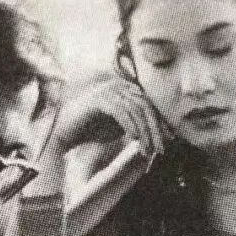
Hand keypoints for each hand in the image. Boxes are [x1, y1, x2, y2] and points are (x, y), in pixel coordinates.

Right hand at [47, 74, 166, 161]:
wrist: (66, 132)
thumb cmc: (93, 130)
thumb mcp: (121, 127)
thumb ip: (138, 125)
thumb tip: (160, 135)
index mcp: (126, 90)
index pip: (149, 105)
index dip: (161, 122)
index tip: (169, 139)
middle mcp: (118, 86)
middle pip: (145, 106)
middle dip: (155, 129)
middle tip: (160, 149)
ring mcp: (108, 91)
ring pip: (135, 110)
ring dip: (144, 132)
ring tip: (147, 150)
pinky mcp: (98, 99)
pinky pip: (121, 112)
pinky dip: (130, 125)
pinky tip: (134, 138)